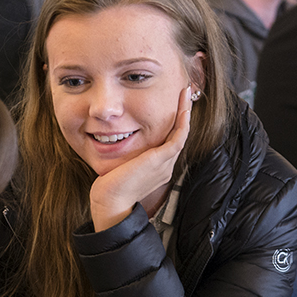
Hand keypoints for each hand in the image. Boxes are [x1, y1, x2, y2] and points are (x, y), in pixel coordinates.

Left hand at [88, 85, 193, 231]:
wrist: (111, 203)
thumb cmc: (110, 188)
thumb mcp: (120, 167)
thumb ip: (125, 156)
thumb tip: (115, 141)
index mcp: (158, 168)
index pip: (169, 141)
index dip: (174, 122)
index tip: (173, 106)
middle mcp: (165, 166)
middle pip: (179, 135)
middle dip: (183, 112)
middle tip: (185, 93)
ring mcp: (165, 164)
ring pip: (181, 134)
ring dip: (185, 112)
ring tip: (186, 93)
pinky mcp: (160, 161)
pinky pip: (178, 138)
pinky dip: (182, 123)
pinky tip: (184, 109)